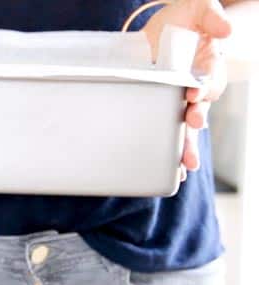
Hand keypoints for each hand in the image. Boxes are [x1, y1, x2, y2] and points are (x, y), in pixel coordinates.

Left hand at [142, 0, 231, 180]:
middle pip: (201, 109)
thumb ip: (210, 15)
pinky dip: (171, 154)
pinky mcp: (161, 111)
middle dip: (197, 119)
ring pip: (187, 128)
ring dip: (187, 146)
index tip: (195, 94)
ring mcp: (180, 103)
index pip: (210, 80)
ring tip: (187, 165)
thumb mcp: (195, 8)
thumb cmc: (179, 19)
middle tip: (193, 125)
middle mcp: (197, 88)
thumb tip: (226, 29)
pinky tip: (172, 172)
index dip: (204, 88)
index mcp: (207, 66)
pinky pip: (169, 135)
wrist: (153, 32)